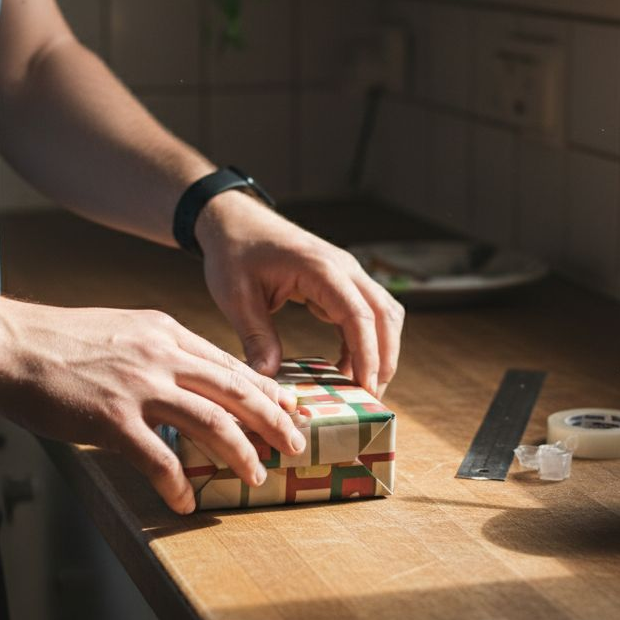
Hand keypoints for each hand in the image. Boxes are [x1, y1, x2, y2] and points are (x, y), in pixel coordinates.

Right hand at [0, 302, 306, 513]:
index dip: (266, 390)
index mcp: (165, 332)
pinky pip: (160, 458)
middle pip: (236, 390)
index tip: (290, 409)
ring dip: (240, 454)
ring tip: (256, 476)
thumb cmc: (57, 340)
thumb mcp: (121, 328)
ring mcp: (138, 387)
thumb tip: (188, 376)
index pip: (230, 363)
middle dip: (274, 421)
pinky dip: (179, 483)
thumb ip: (158, 350)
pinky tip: (187, 499)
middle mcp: (161, 355)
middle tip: (296, 445)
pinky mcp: (111, 419)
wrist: (7, 342)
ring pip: (212, 422)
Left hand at [195, 192, 404, 395]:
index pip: (359, 315)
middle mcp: (343, 268)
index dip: (367, 355)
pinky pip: (366, 314)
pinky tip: (346, 369)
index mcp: (320, 268)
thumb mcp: (236, 296)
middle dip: (384, 359)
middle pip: (385, 315)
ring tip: (363, 388)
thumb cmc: (234, 253)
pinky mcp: (341, 283)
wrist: (235, 221)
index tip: (366, 389)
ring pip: (384, 314)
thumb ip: (255, 335)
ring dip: (381, 351)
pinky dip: (364, 342)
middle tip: (370, 398)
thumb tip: (270, 378)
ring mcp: (346, 274)